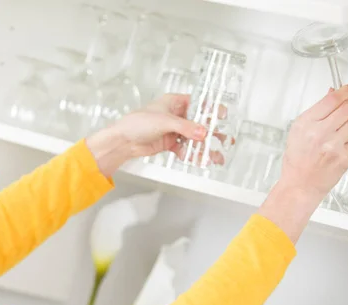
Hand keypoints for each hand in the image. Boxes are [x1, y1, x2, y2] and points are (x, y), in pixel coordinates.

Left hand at [85, 94, 216, 176]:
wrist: (123, 141)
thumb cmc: (137, 123)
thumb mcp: (164, 121)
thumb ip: (185, 127)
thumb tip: (202, 132)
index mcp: (174, 102)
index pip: (198, 103)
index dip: (211, 110)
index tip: (223, 117)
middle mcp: (176, 115)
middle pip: (198, 122)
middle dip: (211, 132)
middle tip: (224, 139)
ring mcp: (174, 130)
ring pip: (193, 137)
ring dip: (203, 146)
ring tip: (214, 155)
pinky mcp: (170, 143)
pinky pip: (185, 148)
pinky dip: (192, 154)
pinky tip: (199, 160)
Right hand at [280, 84, 347, 201]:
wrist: (299, 185)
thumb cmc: (297, 160)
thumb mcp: (298, 132)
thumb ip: (316, 112)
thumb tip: (332, 93)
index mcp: (305, 124)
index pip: (332, 99)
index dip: (346, 90)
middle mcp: (319, 133)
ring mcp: (332, 145)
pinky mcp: (344, 157)